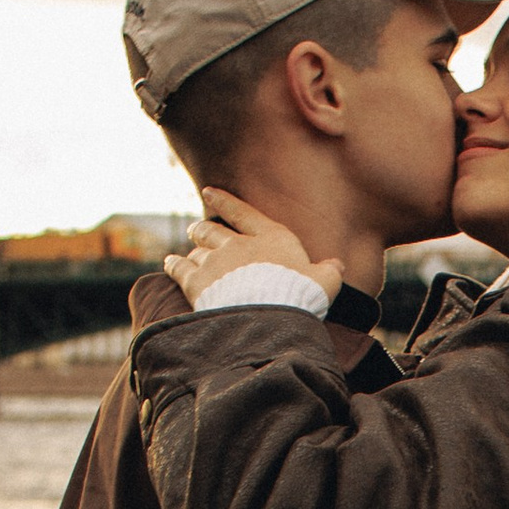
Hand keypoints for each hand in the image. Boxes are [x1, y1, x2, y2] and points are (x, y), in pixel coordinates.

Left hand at [164, 190, 342, 306]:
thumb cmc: (300, 298)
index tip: (208, 191)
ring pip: (197, 250)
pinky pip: (180, 268)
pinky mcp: (197, 282)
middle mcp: (239, 245)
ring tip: (187, 253)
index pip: (243, 213)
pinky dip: (174, 264)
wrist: (269, 317)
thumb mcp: (324, 283)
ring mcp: (216, 262)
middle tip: (197, 229)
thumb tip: (338, 265)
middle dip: (203, 228)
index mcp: (270, 239)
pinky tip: (170, 264)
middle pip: (212, 230)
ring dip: (192, 250)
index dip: (225, 201)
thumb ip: (329, 271)